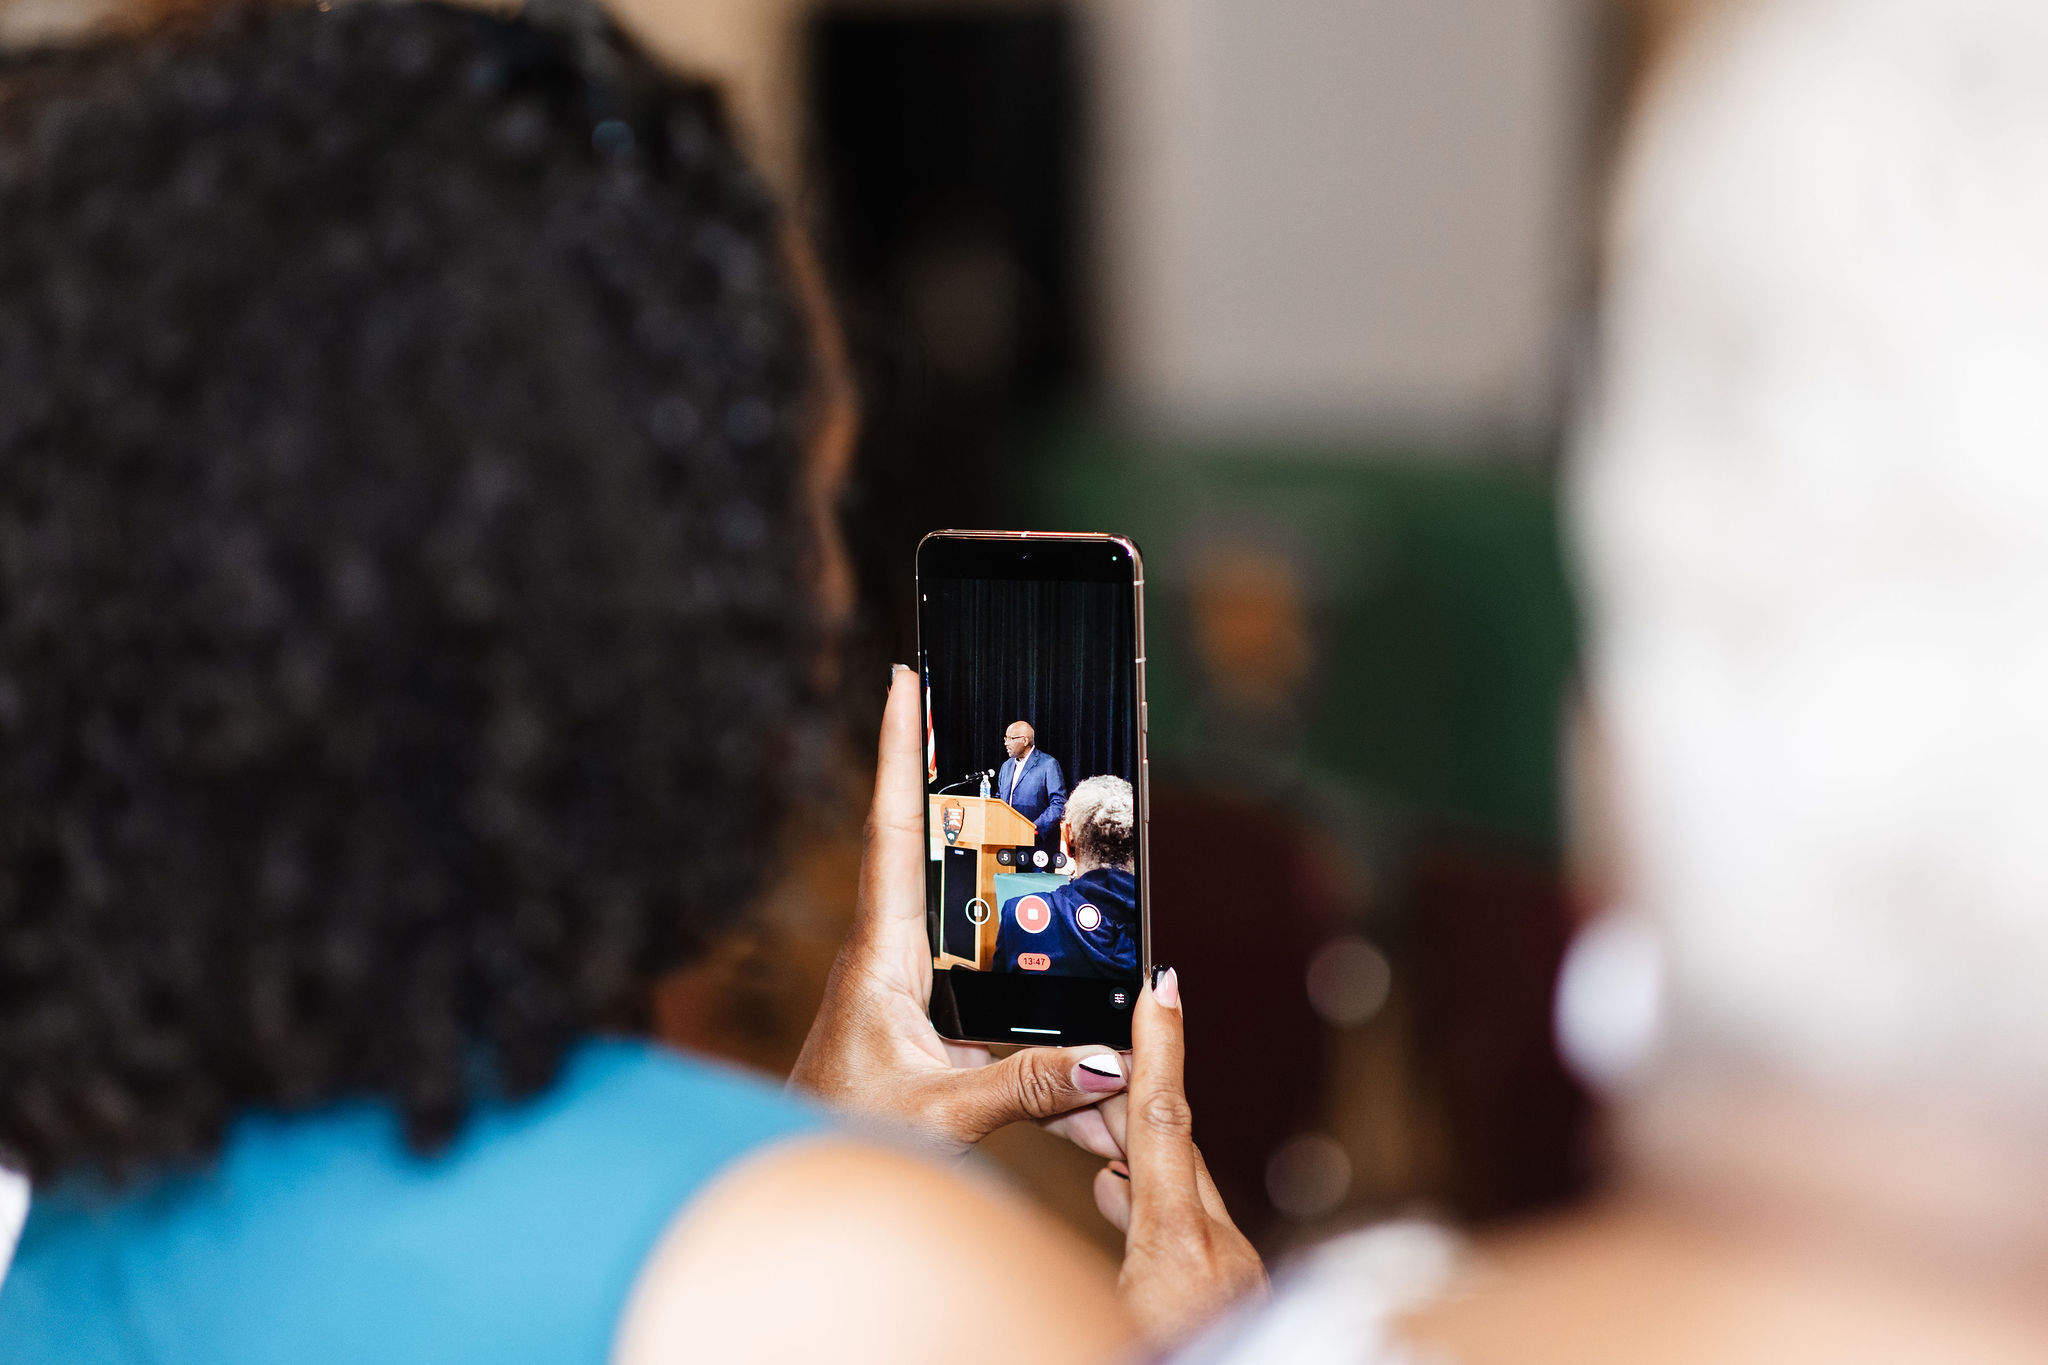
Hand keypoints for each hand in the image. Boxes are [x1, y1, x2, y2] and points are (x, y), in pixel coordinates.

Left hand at [789, 665, 1128, 1158]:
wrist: (799, 1183)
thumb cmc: (844, 1139)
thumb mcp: (942, 1112)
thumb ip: (1026, 1087)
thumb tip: (1110, 1058)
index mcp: (880, 955)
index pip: (890, 830)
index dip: (898, 752)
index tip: (904, 678)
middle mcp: (886, 954)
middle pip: (919, 841)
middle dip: (938, 769)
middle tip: (955, 696)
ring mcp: (900, 984)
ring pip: (954, 910)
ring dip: (981, 864)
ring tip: (1003, 794)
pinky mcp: (919, 1020)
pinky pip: (973, 974)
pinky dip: (1009, 969)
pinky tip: (1045, 986)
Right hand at [1093, 968, 1267, 1345]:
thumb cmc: (1167, 1349)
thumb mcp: (1111, 1309)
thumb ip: (1090, 1258)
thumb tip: (1107, 1185)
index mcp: (1181, 1253)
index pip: (1165, 1129)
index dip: (1158, 1052)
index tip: (1162, 984)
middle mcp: (1220, 1257)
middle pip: (1177, 1154)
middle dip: (1138, 1102)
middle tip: (1105, 1049)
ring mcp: (1233, 1280)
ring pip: (1181, 1196)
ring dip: (1139, 1163)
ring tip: (1093, 1139)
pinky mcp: (1235, 1300)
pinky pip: (1190, 1234)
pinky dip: (1153, 1209)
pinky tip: (1124, 1203)